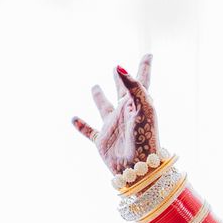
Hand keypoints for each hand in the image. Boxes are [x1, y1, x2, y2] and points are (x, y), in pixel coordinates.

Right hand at [70, 53, 159, 175]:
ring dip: (99, 97)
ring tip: (94, 87)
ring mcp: (113, 126)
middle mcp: (125, 113)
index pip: (141, 82)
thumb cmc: (144, 138)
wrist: (138, 168)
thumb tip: (118, 67)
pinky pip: (90, 131)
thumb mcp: (142, 108)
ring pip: (104, 107)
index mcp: (138, 104)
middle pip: (122, 91)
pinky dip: (81, 125)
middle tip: (116, 67)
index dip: (144, 68)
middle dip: (120, 79)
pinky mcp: (102, 140)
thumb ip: (133, 86)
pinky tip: (74, 119)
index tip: (148, 55)